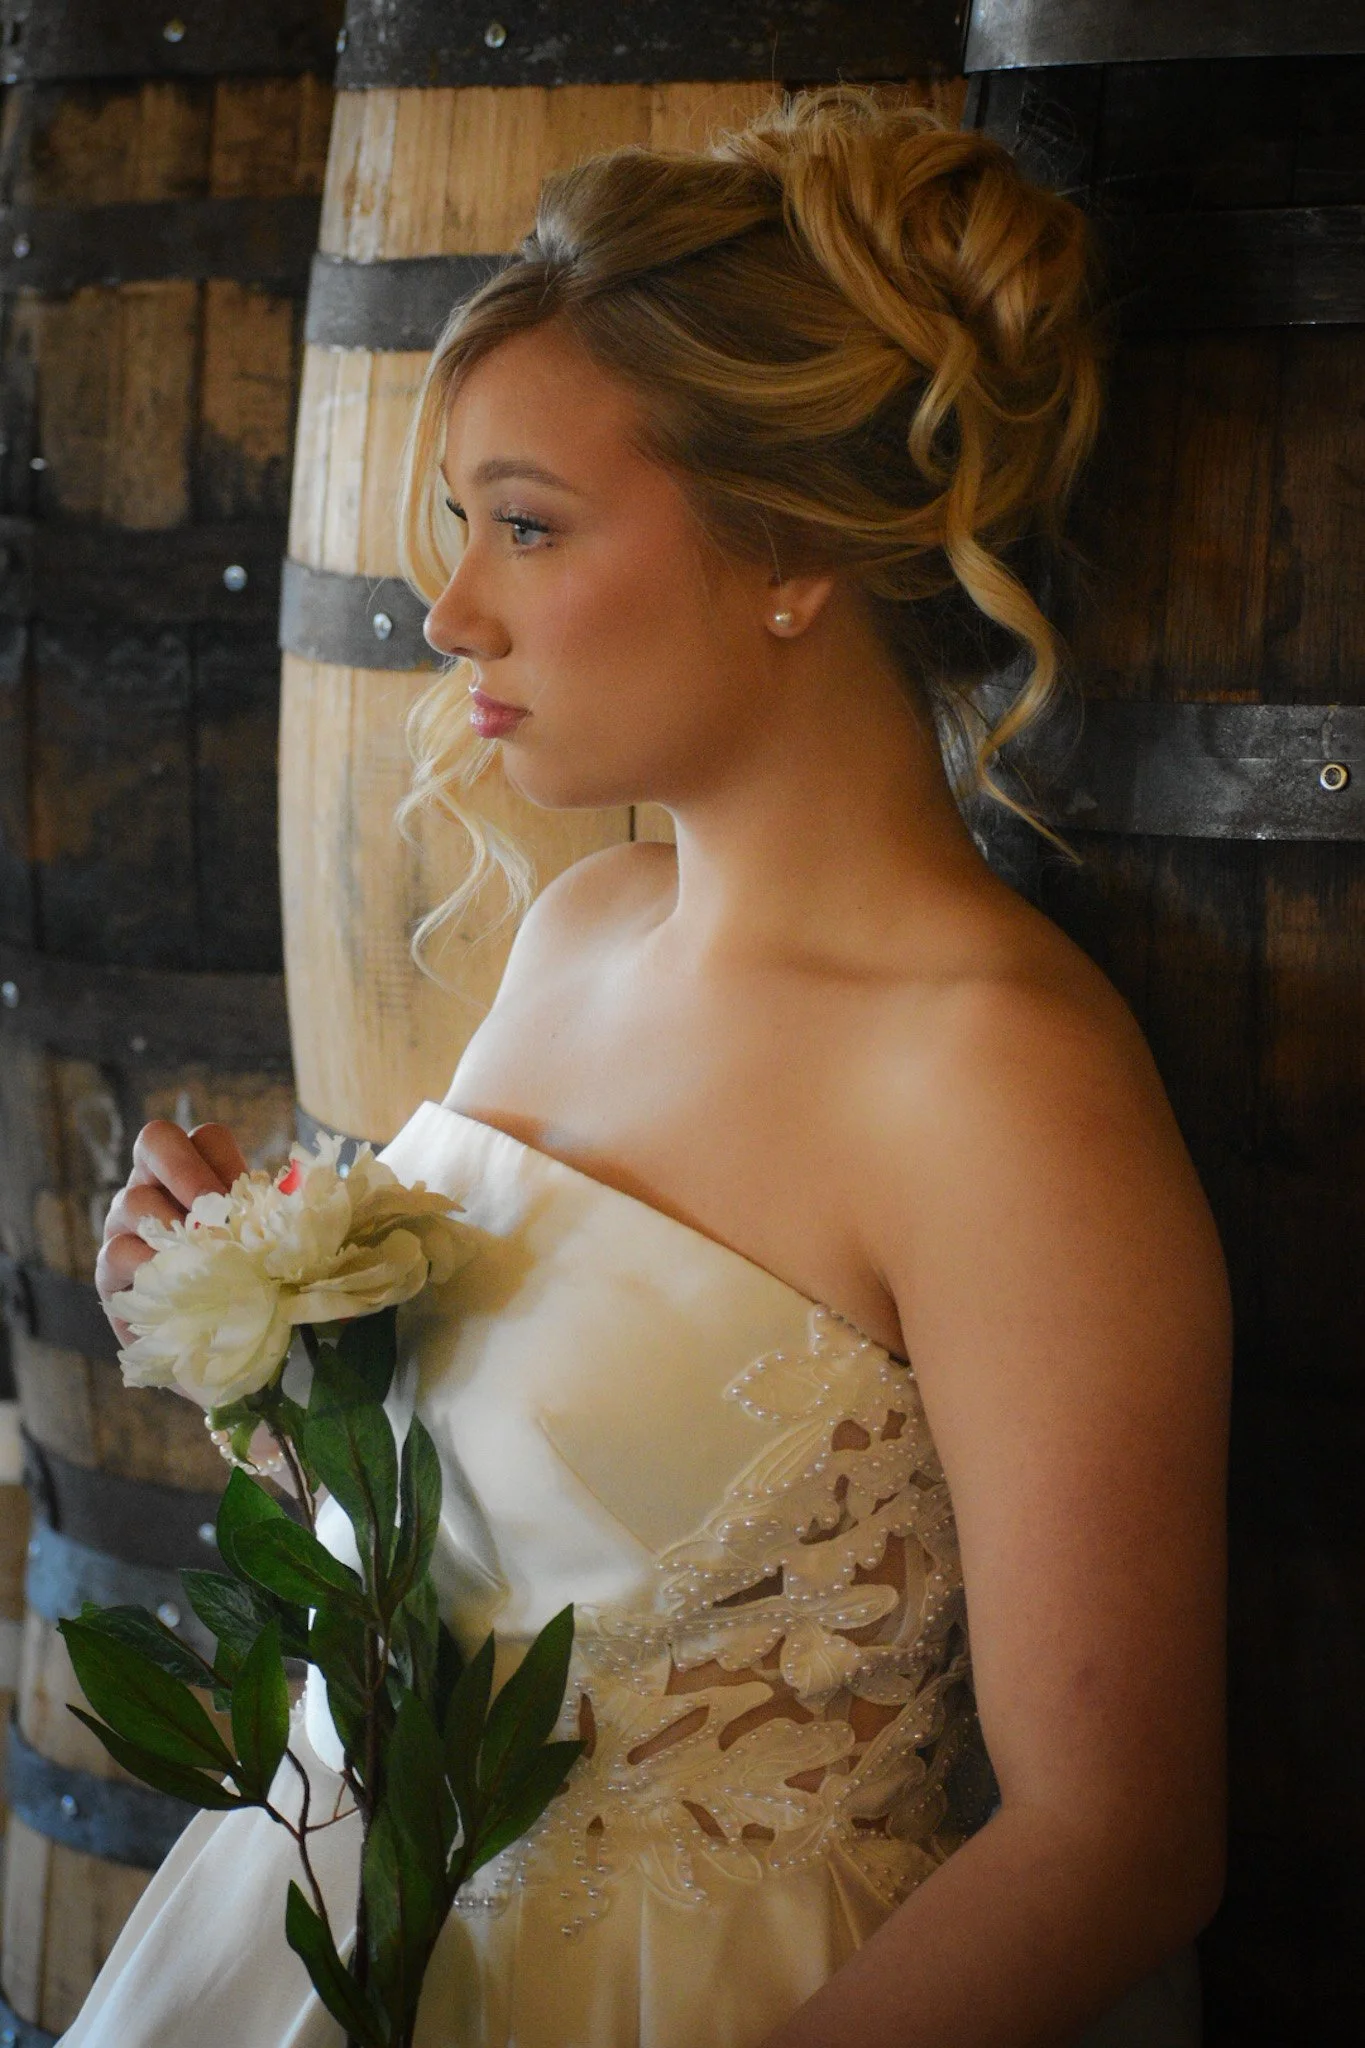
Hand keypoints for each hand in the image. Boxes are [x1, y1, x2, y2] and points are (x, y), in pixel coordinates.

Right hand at [96, 1121, 248, 1344]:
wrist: (205, 1345)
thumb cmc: (240, 1282)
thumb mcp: (259, 1246)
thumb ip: (269, 1222)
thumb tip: (300, 1206)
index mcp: (195, 1170)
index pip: (205, 1138)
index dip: (225, 1158)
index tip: (245, 1192)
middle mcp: (154, 1184)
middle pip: (156, 1140)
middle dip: (186, 1170)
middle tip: (213, 1208)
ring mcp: (124, 1221)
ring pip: (134, 1199)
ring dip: (172, 1226)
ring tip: (203, 1254)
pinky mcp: (108, 1268)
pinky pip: (116, 1253)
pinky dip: (148, 1267)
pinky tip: (176, 1284)